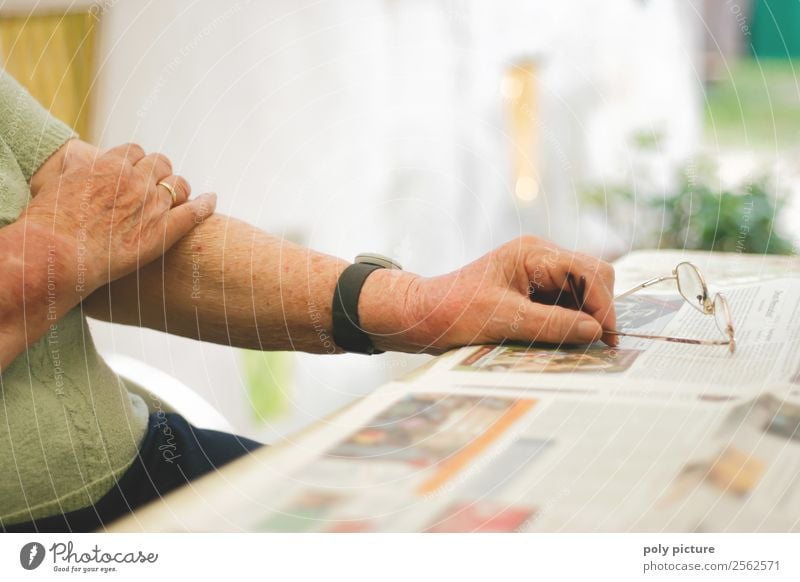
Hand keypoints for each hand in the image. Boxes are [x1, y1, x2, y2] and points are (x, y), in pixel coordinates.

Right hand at [21, 141, 216, 295]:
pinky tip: (212, 200)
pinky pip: (194, 212)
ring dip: (180, 188)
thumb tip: (77, 156)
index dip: (136, 162)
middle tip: (157, 187)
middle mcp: (133, 180)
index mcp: (107, 165)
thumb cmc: (49, 224)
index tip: (135, 171)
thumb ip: (74, 170)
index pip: (133, 152)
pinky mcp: (164, 231)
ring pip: (179, 185)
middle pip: (160, 164)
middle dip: (159, 172)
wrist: (57, 253)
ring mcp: (151, 205)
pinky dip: (206, 204)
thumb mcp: (57, 185)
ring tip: (181, 197)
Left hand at [361, 236, 615, 352]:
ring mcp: (538, 275)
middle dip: (599, 310)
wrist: (420, 316)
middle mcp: (540, 258)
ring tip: (582, 348)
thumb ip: (552, 324)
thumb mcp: (503, 320)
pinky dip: (570, 323)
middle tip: (599, 347)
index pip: (589, 271)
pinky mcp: (533, 293)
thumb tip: (596, 331)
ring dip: (585, 318)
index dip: (603, 306)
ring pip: (582, 293)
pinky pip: (565, 305)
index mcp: (534, 253)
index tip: (608, 339)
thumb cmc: (453, 312)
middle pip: (593, 278)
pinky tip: (566, 343)